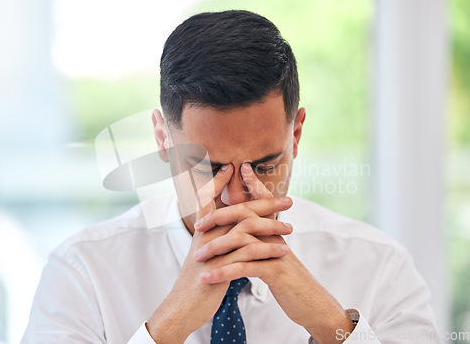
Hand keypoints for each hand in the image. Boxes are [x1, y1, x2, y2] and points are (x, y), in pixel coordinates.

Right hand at [146, 164, 291, 342]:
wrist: (183, 306)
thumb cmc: (199, 280)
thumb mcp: (207, 255)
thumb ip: (218, 239)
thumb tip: (233, 230)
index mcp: (203, 230)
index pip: (208, 198)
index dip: (218, 182)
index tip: (232, 168)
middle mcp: (206, 234)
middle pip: (237, 209)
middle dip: (264, 201)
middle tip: (288, 200)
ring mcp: (212, 249)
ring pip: (244, 228)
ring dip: (271, 225)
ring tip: (291, 228)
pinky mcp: (220, 266)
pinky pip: (247, 253)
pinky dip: (267, 250)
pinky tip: (283, 250)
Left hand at [194, 163, 355, 342]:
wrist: (310, 302)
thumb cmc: (287, 279)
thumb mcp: (274, 255)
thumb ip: (262, 238)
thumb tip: (244, 229)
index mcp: (274, 231)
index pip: (261, 202)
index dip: (251, 185)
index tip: (237, 170)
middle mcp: (276, 236)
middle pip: (246, 216)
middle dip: (219, 218)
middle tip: (198, 227)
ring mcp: (276, 252)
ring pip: (243, 241)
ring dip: (216, 249)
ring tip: (197, 258)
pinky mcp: (276, 271)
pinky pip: (246, 268)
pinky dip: (224, 272)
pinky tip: (208, 278)